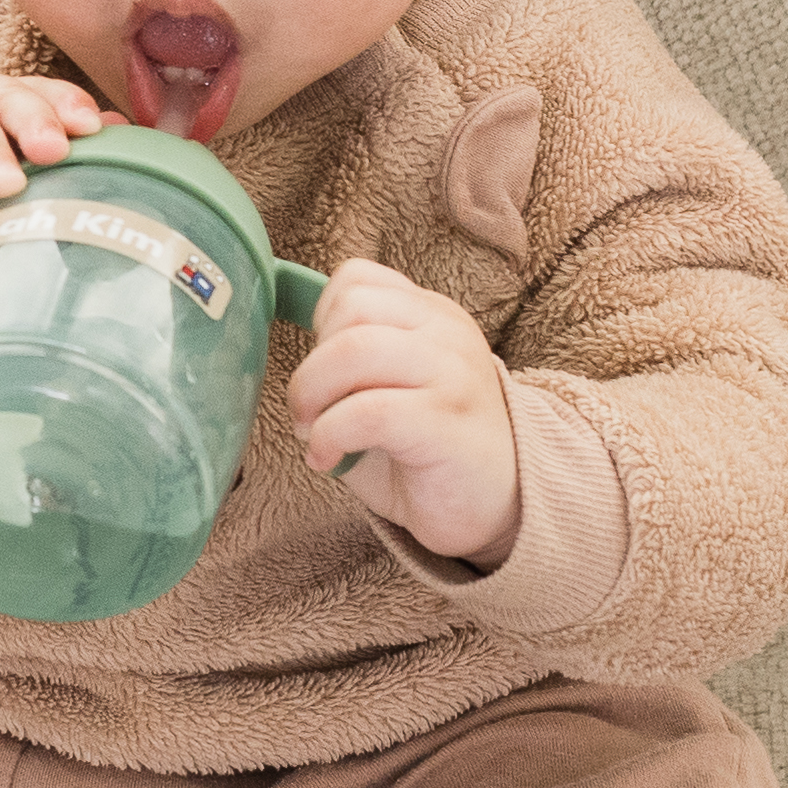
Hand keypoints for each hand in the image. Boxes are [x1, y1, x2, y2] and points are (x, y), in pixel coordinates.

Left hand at [293, 259, 522, 566]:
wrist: (497, 508)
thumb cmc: (427, 451)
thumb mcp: (387, 388)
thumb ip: (348, 360)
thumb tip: (290, 360)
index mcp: (431, 315)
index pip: (357, 279)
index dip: (321, 322)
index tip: (324, 373)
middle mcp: (447, 333)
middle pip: (351, 309)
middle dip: (310, 363)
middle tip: (309, 411)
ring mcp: (453, 374)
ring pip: (356, 349)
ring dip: (313, 394)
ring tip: (313, 432)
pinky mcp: (447, 423)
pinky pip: (369, 410)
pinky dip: (329, 434)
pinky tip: (327, 457)